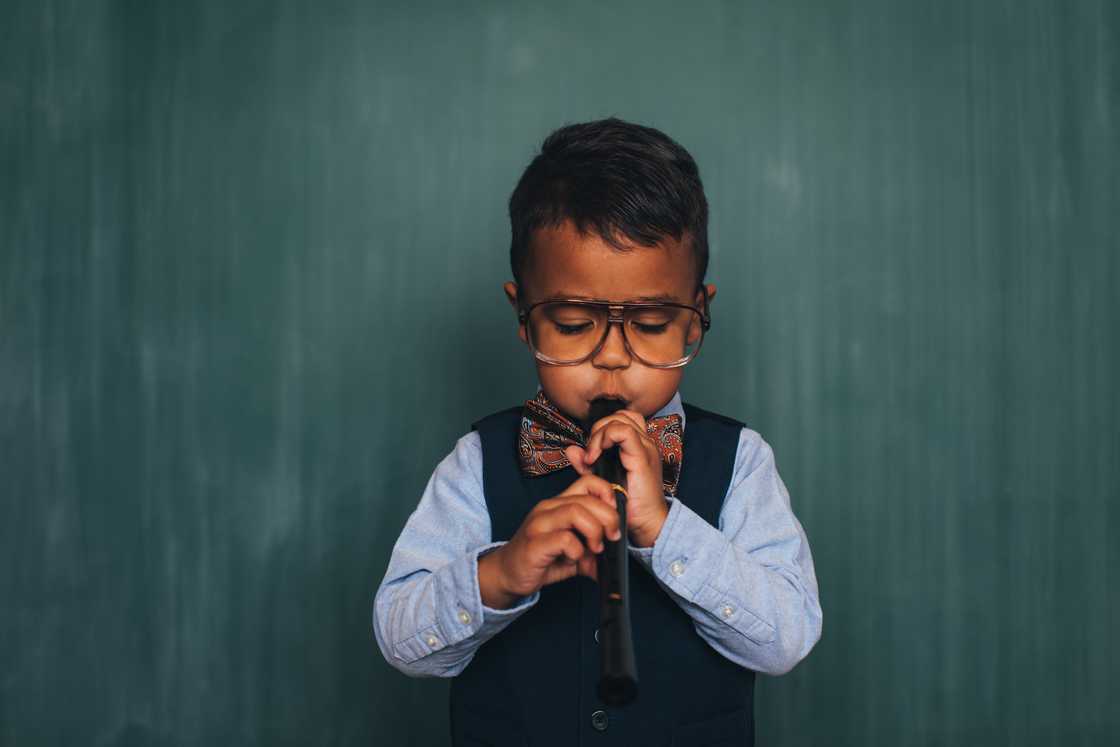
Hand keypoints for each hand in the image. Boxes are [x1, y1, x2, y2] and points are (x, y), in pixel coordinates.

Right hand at [478, 474, 621, 608]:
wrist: (508, 574)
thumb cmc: (540, 559)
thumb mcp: (572, 550)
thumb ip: (591, 547)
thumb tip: (615, 556)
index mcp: (558, 504)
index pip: (588, 482)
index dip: (607, 494)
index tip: (615, 517)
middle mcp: (548, 508)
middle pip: (587, 498)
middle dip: (608, 518)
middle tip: (611, 538)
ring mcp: (539, 524)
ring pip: (576, 512)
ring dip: (594, 532)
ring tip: (595, 549)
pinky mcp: (534, 543)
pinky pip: (565, 540)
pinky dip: (577, 551)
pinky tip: (572, 560)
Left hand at [563, 409, 669, 547]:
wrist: (646, 523)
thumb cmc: (628, 504)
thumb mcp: (601, 480)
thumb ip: (586, 464)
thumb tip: (571, 449)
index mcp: (638, 446)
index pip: (620, 420)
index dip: (601, 429)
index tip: (590, 452)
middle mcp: (645, 443)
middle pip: (620, 415)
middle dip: (598, 429)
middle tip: (591, 453)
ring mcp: (646, 448)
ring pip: (620, 419)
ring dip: (600, 433)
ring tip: (593, 455)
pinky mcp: (642, 456)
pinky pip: (623, 432)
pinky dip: (605, 438)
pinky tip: (596, 456)